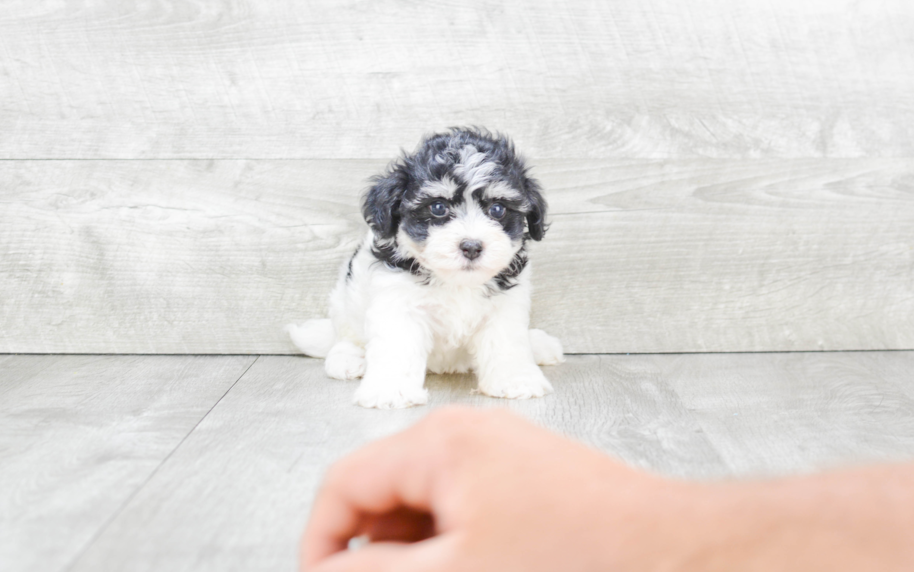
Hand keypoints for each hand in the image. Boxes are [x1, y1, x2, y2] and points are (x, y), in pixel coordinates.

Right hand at [299, 406, 697, 570]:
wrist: (673, 551)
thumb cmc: (583, 555)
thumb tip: (325, 571)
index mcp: (440, 443)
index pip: (343, 484)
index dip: (321, 543)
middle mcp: (466, 435)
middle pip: (381, 495)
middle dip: (373, 553)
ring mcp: (498, 453)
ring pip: (422, 508)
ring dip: (414, 554)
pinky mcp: (524, 477)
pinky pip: (463, 510)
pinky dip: (451, 546)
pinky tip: (475, 566)